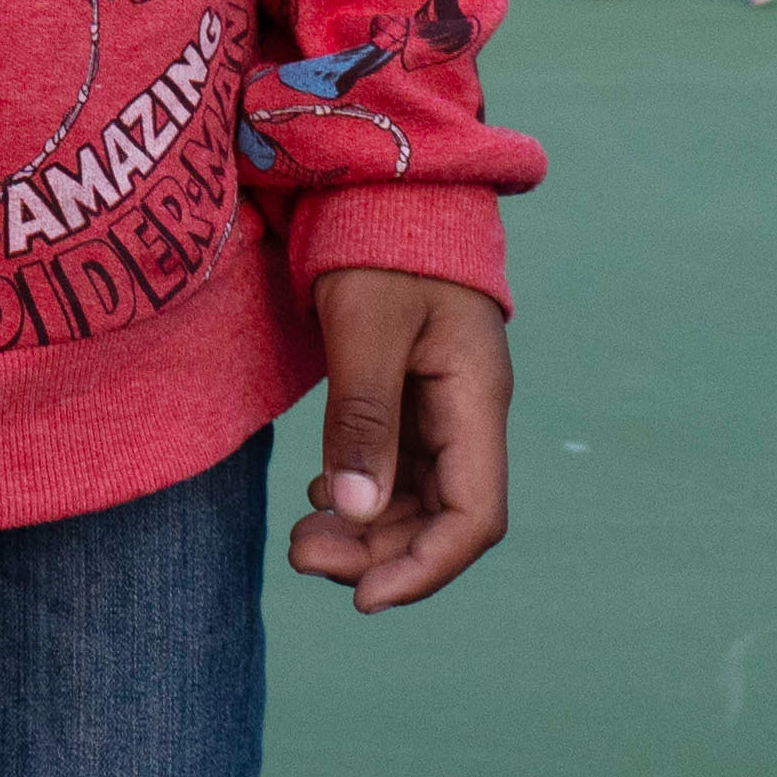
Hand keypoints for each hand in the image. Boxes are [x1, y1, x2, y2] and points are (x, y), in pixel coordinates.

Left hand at [290, 268, 509, 611]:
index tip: (363, 599)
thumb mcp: (365, 326)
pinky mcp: (411, 393)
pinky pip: (396, 466)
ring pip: (416, 499)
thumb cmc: (379, 237)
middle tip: (300, 555)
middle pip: (442, 517)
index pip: (475, 515)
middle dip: (378, 554)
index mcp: (476, 397)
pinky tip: (315, 494)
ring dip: (365, 530)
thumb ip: (362, 417)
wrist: (383, 177)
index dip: (425, 568)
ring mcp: (442, 403)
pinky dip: (360, 494)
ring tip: (301, 539)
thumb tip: (356, 512)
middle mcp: (468, 411)